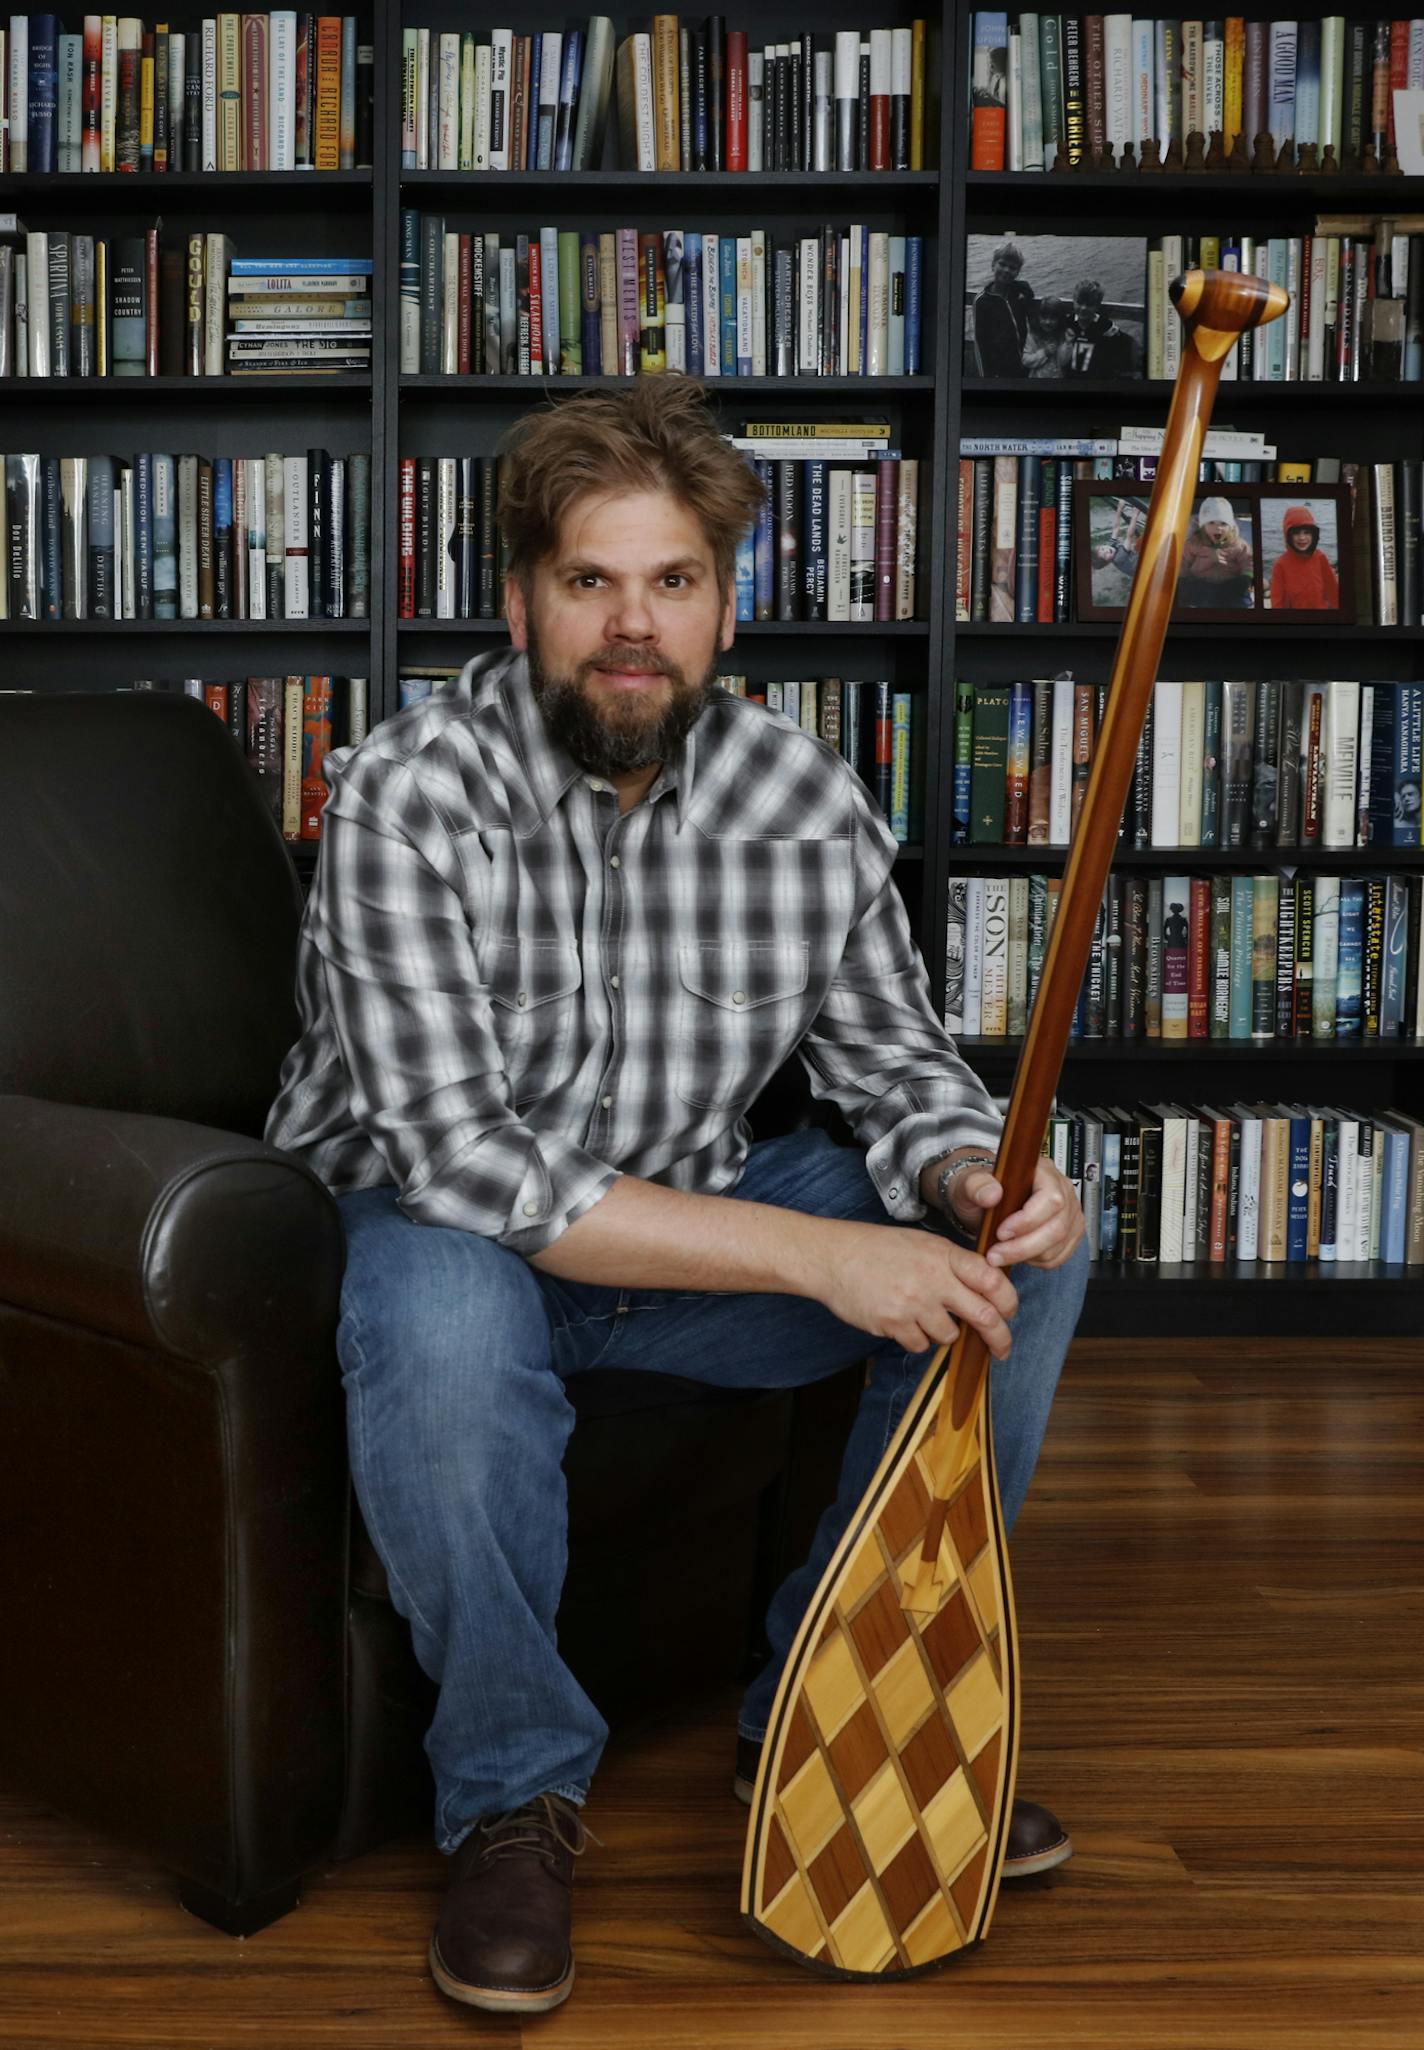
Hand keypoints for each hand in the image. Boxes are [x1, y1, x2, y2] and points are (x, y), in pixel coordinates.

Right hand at [814, 1223, 1019, 1360]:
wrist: (832, 1257)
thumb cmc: (876, 1249)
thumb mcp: (921, 1243)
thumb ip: (952, 1264)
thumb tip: (985, 1289)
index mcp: (943, 1254)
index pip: (992, 1279)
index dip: (1009, 1301)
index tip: (1009, 1313)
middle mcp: (933, 1278)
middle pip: (984, 1316)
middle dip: (999, 1338)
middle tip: (1001, 1349)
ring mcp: (913, 1303)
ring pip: (949, 1336)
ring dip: (942, 1333)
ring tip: (921, 1315)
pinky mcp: (893, 1323)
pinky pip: (919, 1345)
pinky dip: (915, 1339)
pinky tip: (900, 1320)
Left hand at [948, 1157, 1084, 1271]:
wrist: (986, 1202)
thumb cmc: (981, 1190)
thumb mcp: (968, 1183)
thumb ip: (976, 1185)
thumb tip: (992, 1194)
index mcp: (1043, 1171)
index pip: (1050, 1198)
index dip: (1028, 1220)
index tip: (1001, 1232)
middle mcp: (1062, 1190)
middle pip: (1057, 1226)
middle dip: (1024, 1246)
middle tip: (995, 1254)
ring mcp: (1069, 1212)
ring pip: (1058, 1244)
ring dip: (1027, 1256)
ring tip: (1002, 1254)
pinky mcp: (1070, 1233)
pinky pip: (1059, 1255)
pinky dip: (1036, 1260)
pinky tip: (1018, 1254)